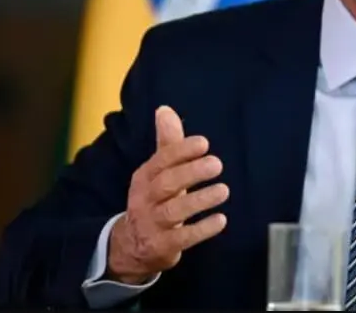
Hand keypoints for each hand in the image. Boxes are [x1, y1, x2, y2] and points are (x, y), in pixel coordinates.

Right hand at [107, 106, 229, 283]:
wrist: (132, 246)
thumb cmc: (154, 200)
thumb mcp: (158, 173)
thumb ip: (167, 143)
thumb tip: (165, 109)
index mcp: (145, 177)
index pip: (161, 161)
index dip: (181, 151)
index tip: (204, 143)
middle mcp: (146, 199)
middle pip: (166, 184)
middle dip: (191, 172)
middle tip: (217, 164)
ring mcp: (152, 224)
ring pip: (173, 211)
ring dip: (199, 200)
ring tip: (223, 190)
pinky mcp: (162, 246)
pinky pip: (182, 238)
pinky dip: (201, 230)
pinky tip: (220, 221)